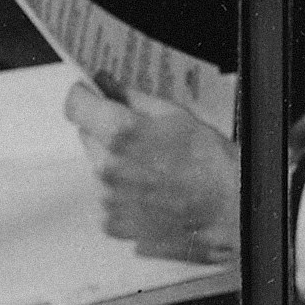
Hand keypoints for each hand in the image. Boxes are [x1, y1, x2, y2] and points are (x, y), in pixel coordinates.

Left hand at [67, 82, 238, 265]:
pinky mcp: (113, 222)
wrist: (228, 210)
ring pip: (98, 167)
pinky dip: (122, 193)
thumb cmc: (211, 162)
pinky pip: (107, 197)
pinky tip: (152, 192)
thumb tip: (104, 82)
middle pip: (86, 136)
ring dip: (116, 163)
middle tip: (142, 138)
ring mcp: (108, 198)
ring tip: (155, 169)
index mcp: (122, 133)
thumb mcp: (176, 115)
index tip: (92, 95)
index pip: (75, 105)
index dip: (84, 96)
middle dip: (105, 131)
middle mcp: (108, 166)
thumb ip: (132, 97)